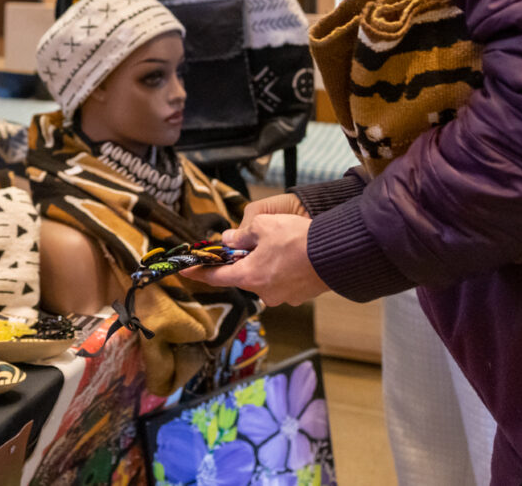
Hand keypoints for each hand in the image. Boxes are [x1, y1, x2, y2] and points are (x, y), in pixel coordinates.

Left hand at [184, 211, 329, 307]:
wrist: (335, 253)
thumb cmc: (297, 238)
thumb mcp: (263, 226)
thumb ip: (241, 235)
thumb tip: (228, 240)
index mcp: (250, 277)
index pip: (216, 277)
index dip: (199, 273)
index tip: (186, 272)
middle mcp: (264, 292)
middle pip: (244, 276)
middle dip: (244, 261)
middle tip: (251, 243)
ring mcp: (283, 296)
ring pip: (266, 278)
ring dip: (266, 265)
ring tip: (279, 245)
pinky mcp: (300, 295)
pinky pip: (284, 281)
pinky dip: (283, 270)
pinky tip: (293, 255)